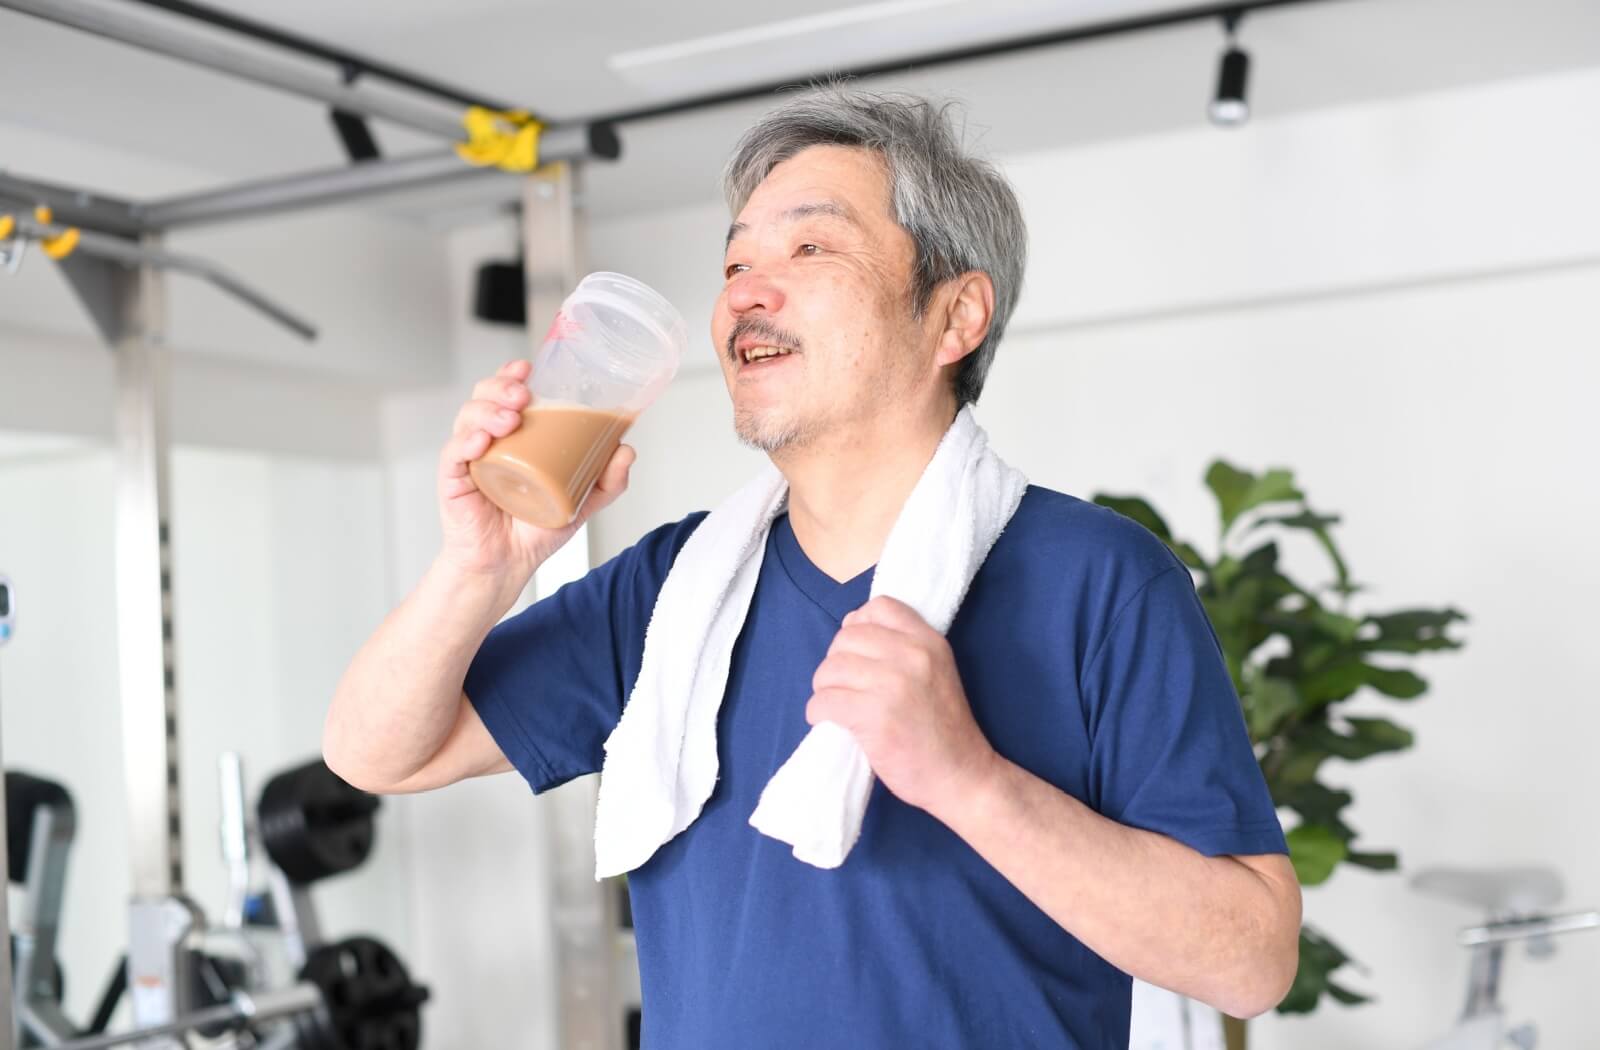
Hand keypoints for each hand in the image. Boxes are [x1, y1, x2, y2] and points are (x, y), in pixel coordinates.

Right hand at [437, 359, 634, 579]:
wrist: (509, 564)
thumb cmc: (535, 530)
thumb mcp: (581, 502)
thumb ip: (607, 480)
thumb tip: (627, 450)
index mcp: (514, 437)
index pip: (506, 394)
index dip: (510, 375)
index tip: (527, 367)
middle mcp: (488, 441)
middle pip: (483, 397)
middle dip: (500, 387)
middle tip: (522, 395)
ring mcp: (469, 458)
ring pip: (467, 419)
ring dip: (486, 411)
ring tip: (509, 420)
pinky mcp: (454, 480)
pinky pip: (453, 454)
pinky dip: (465, 443)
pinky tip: (480, 442)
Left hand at [806, 596, 999, 818]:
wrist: (960, 776)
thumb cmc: (943, 729)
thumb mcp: (936, 672)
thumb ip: (904, 648)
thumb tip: (851, 627)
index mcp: (929, 641)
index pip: (880, 607)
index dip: (859, 625)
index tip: (857, 651)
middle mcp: (912, 656)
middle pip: (846, 638)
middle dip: (835, 662)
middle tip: (842, 686)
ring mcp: (893, 685)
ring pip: (830, 669)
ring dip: (823, 688)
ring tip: (835, 704)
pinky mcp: (875, 716)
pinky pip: (824, 701)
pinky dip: (818, 712)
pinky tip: (828, 721)